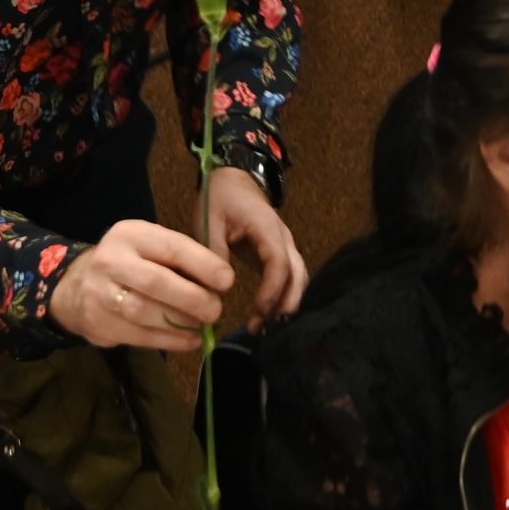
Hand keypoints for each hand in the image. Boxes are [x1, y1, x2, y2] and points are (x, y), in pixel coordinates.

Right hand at [50, 219, 233, 349]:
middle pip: (156, 282)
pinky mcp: (98, 323)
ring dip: (181, 323)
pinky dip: (170, 341)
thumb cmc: (128, 263)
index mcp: (130, 235)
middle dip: (192, 299)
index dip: (202, 264)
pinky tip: (189, 340)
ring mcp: (100, 293)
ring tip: (202, 326)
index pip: (171, 247)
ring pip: (146, 313)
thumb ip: (179, 258)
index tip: (227, 280)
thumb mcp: (148, 246)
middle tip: (216, 310)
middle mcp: (111, 260)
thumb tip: (220, 282)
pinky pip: (140, 336)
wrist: (74, 286)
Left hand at [205, 165, 307, 330]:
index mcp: (266, 228)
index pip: (279, 263)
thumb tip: (217, 290)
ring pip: (299, 278)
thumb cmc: (220, 199)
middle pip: (297, 275)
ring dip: (286, 304)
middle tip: (263, 330)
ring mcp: (286, 246)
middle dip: (285, 304)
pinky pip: (291, 278)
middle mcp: (284, 238)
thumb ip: (214, 252)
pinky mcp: (280, 254)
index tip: (257, 312)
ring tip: (264, 328)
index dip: (272, 290)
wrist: (234, 179)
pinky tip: (269, 316)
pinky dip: (285, 297)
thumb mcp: (209, 221)